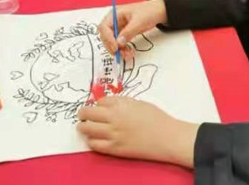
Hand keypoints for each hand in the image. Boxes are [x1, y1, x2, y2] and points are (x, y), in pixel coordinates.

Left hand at [77, 96, 198, 166]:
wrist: (166, 137)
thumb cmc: (156, 118)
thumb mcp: (139, 103)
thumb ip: (122, 103)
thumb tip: (108, 104)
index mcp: (121, 105)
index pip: (100, 101)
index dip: (98, 103)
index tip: (99, 106)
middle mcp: (113, 118)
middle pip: (88, 113)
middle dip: (83, 113)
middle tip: (82, 114)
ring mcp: (112, 134)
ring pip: (87, 129)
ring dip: (83, 126)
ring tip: (83, 126)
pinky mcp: (114, 149)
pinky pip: (94, 144)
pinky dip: (91, 140)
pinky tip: (93, 138)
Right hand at [97, 0, 166, 57]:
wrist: (159, 11)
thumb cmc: (148, 11)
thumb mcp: (139, 21)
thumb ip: (128, 32)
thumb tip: (118, 43)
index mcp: (115, 14)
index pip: (104, 27)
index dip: (107, 38)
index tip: (116, 47)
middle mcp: (114, 21)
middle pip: (106, 36)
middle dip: (112, 46)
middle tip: (120, 54)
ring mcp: (119, 28)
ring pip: (112, 42)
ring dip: (118, 50)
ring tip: (128, 55)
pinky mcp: (124, 33)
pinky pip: (120, 43)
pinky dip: (123, 49)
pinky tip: (129, 52)